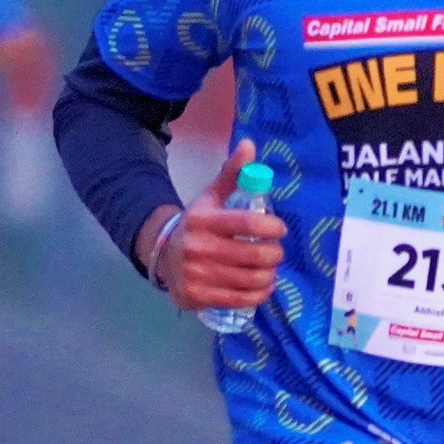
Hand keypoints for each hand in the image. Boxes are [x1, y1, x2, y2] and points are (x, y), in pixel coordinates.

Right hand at [154, 140, 284, 312]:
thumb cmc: (197, 225)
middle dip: (274, 254)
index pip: (245, 224)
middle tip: (276, 252)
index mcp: (203, 220)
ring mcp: (196, 275)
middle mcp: (197, 248)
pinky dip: (258, 294)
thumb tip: (249, 144)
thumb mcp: (210, 199)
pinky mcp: (197, 296)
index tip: (280, 229)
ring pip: (250, 280)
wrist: (163, 256)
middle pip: (253, 256)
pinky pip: (240, 299)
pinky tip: (262, 286)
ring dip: (269, 275)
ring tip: (270, 269)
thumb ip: (231, 174)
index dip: (271, 228)